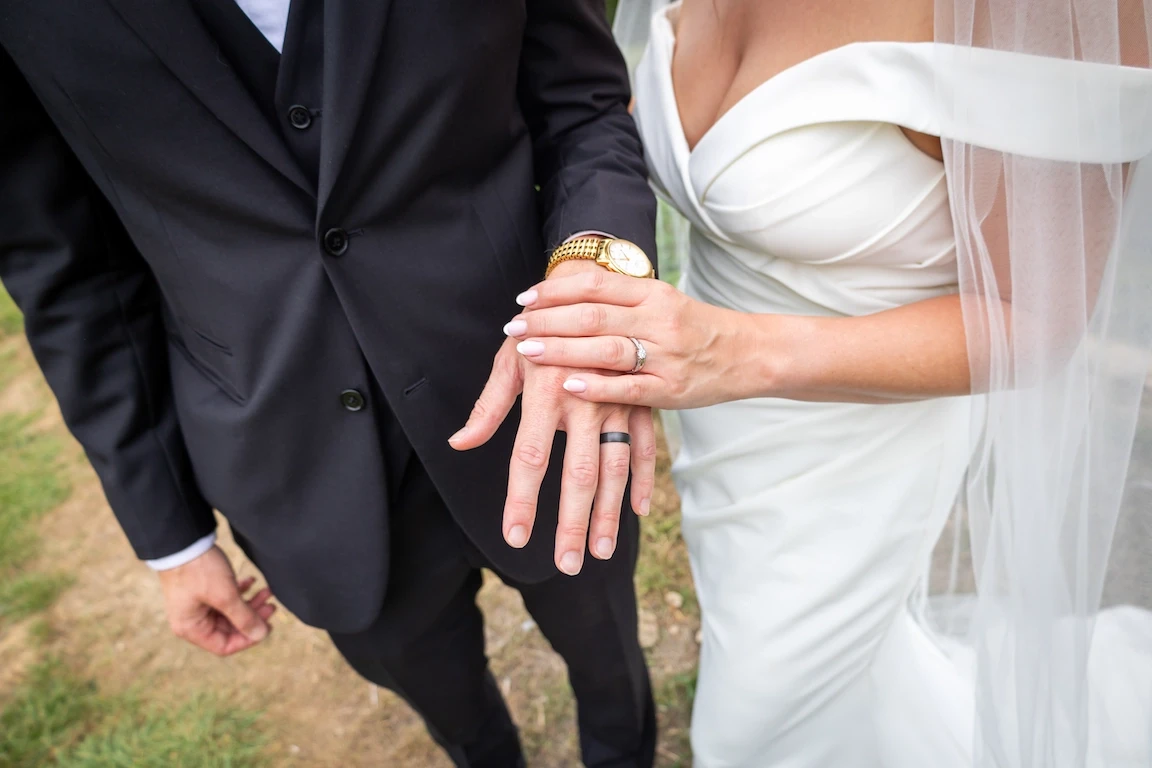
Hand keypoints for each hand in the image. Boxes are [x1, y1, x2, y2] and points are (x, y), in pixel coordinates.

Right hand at [157, 545, 275, 655]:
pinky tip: (252, 581)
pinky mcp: (201, 590)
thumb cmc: (199, 570)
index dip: (248, 639)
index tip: (267, 626)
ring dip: (249, 603)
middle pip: (229, 629)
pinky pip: (224, 598)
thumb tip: (261, 635)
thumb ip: (244, 618)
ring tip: (267, 591)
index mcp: (191, 628)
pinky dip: (239, 591)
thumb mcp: (225, 596)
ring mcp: (196, 605)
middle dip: (252, 617)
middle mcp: (191, 620)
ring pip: (229, 612)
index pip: (224, 646)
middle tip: (272, 605)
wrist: (183, 540)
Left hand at [449, 337, 656, 576]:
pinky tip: (637, 512)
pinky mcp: (640, 401)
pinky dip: (643, 480)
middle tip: (567, 563)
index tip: (514, 538)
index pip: (529, 458)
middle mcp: (583, 402)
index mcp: (545, 393)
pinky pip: (645, 447)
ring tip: (601, 551)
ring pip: (614, 468)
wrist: (589, 290)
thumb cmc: (540, 329)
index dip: (521, 500)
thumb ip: (487, 407)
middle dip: (571, 522)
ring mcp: (617, 403)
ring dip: (608, 514)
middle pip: (577, 474)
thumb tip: (458, 444)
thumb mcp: (508, 361)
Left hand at [507, 269, 775, 408]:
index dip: (555, 290)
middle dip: (547, 320)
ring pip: (606, 348)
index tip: (524, 299)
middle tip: (514, 327)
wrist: (748, 353)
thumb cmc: (695, 328)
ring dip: (561, 349)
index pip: (595, 284)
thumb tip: (565, 293)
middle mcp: (658, 319)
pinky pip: (629, 387)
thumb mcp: (662, 302)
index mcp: (652, 293)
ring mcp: (666, 355)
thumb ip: (620, 300)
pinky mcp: (671, 389)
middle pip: (593, 315)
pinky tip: (567, 385)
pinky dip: (596, 386)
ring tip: (527, 350)